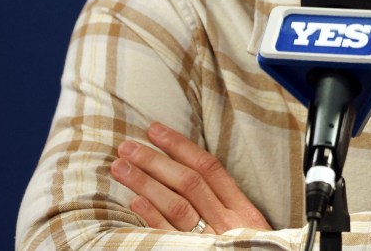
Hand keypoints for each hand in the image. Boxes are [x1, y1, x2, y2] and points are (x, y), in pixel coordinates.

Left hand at [110, 122, 271, 234]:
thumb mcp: (249, 229)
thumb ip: (225, 205)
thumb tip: (188, 176)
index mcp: (242, 211)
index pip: (210, 168)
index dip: (181, 147)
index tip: (156, 131)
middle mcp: (226, 223)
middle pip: (189, 182)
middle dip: (156, 160)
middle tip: (129, 145)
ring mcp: (209, 240)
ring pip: (176, 204)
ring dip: (145, 182)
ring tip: (121, 167)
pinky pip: (168, 234)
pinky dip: (150, 216)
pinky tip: (133, 201)